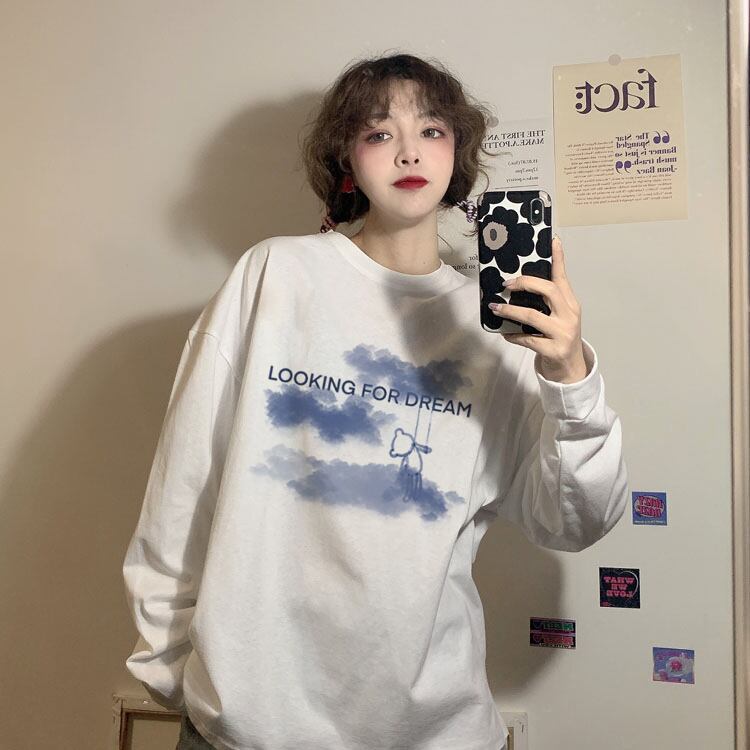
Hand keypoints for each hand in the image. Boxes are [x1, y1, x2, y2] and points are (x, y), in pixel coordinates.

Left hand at [488, 236, 586, 383]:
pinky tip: (505, 333)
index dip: (558, 258)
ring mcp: (563, 333)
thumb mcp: (559, 316)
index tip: (553, 240)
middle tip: (506, 284)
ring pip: (533, 316)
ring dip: (511, 311)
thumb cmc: (560, 336)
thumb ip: (547, 302)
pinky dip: (513, 336)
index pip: (563, 277)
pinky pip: (528, 339)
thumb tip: (518, 284)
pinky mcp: (553, 350)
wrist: (571, 368)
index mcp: (571, 303)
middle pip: (549, 291)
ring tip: (496, 308)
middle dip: (525, 283)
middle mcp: (570, 315)